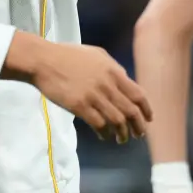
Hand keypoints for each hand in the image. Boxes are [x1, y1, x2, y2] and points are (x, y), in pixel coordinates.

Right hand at [3, 32, 151, 142]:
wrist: (44, 60)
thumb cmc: (68, 55)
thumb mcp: (96, 55)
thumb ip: (113, 68)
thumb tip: (126, 81)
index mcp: (113, 71)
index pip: (138, 95)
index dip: (146, 110)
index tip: (148, 120)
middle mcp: (107, 85)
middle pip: (130, 111)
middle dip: (137, 126)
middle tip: (137, 135)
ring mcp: (93, 96)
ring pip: (117, 121)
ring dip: (122, 133)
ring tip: (121, 138)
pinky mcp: (79, 106)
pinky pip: (99, 124)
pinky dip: (104, 133)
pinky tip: (103, 135)